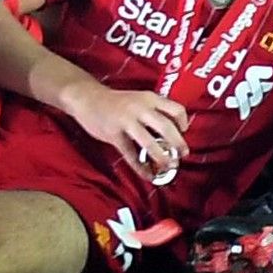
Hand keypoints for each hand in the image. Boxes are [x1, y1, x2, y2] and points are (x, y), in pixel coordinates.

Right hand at [65, 81, 192, 184]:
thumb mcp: (139, 98)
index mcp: (150, 98)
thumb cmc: (117, 101)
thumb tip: (171, 131)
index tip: (184, 132)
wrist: (88, 98)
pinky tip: (147, 174)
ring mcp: (127, 121)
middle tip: (182, 155)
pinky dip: (140, 167)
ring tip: (168, 166)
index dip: (184, 123)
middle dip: (177, 144)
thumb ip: (153, 111)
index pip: (176, 109)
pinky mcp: (114, 135)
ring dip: (161, 157)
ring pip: (149, 143)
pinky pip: (130, 154)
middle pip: (166, 127)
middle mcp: (141, 108)